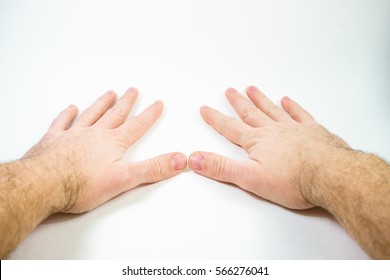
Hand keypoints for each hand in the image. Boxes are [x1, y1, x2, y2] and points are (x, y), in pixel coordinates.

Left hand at [23, 87, 186, 212]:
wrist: (44, 184)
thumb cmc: (81, 184)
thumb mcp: (125, 179)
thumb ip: (153, 168)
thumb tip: (180, 160)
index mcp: (112, 143)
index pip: (136, 126)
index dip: (149, 115)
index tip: (158, 103)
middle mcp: (94, 134)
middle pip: (114, 115)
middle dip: (126, 103)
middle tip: (133, 90)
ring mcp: (73, 135)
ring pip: (91, 114)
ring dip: (102, 103)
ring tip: (110, 93)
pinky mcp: (53, 141)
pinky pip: (62, 122)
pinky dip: (67, 114)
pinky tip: (71, 108)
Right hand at [189, 86, 348, 208]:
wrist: (329, 175)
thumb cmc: (292, 180)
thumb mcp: (249, 179)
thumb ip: (221, 168)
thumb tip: (194, 159)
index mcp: (257, 142)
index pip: (230, 128)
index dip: (215, 119)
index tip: (205, 109)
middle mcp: (273, 131)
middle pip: (251, 114)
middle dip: (238, 103)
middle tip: (229, 90)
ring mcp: (294, 128)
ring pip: (272, 110)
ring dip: (261, 99)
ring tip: (252, 88)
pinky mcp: (314, 131)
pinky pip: (300, 114)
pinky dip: (292, 106)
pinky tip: (287, 100)